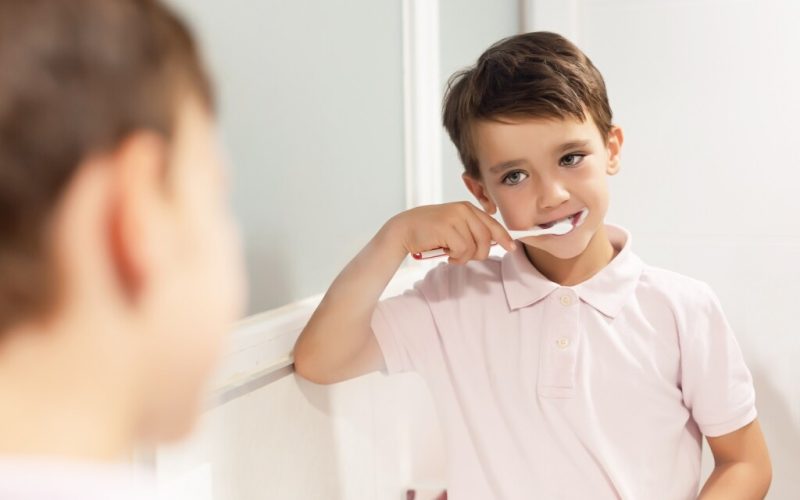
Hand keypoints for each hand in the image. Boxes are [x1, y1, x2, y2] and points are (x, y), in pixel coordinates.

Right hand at [386, 202, 515, 263]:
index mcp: (466, 208)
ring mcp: (455, 218)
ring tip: (451, 254)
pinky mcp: (447, 228)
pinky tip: (445, 254)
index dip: (504, 237)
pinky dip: (456, 258)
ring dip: (463, 257)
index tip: (512, 248)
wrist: (403, 230)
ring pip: (475, 247)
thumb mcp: (453, 227)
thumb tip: (494, 243)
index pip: (492, 223)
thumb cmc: (429, 232)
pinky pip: (463, 250)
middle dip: (479, 254)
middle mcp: (463, 210)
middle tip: (463, 257)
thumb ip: (471, 231)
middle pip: (487, 238)